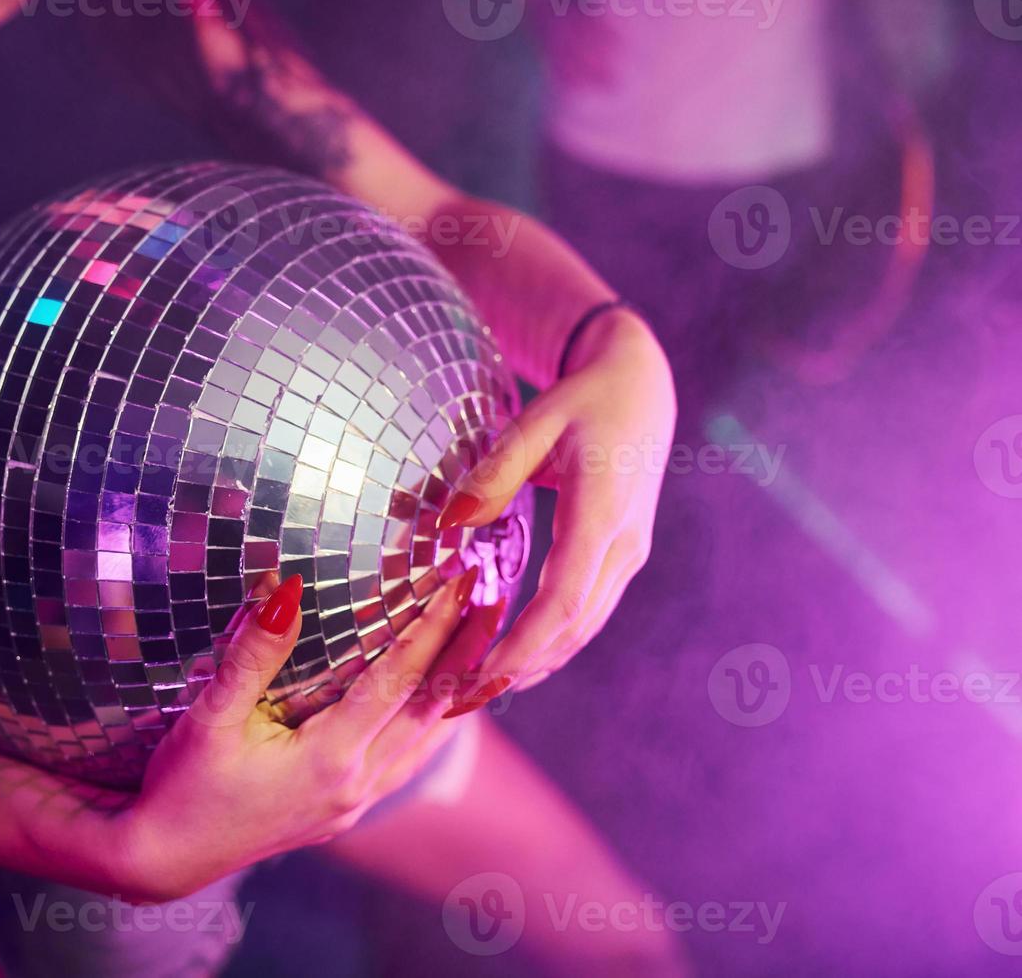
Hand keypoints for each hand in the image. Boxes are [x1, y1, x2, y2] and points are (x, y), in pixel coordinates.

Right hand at [117, 570, 503, 901]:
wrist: (163, 859)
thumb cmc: (182, 786)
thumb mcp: (211, 716)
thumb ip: (254, 652)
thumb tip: (285, 587)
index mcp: (331, 758)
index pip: (401, 678)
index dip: (436, 625)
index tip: (464, 580)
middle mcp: (357, 784)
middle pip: (431, 706)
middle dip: (466, 648)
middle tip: (495, 595)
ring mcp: (355, 803)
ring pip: (427, 738)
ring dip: (455, 686)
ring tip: (483, 640)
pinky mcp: (344, 811)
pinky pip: (408, 760)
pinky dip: (432, 724)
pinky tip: (441, 705)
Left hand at [439, 309, 675, 697]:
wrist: (641, 389)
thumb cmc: (581, 399)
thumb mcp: (535, 420)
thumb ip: (492, 473)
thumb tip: (448, 524)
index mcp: (602, 511)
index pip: (564, 597)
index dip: (524, 643)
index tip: (482, 673)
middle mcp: (624, 543)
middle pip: (573, 626)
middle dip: (519, 668)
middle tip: (460, 699)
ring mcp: (629, 554)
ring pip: (583, 628)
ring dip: (535, 665)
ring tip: (477, 692)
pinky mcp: (622, 558)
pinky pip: (587, 613)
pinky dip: (551, 644)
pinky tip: (515, 663)